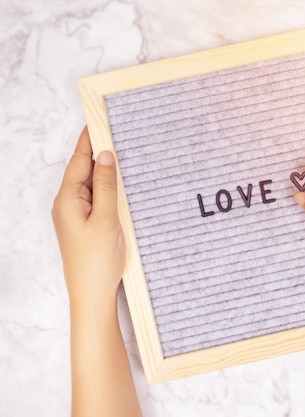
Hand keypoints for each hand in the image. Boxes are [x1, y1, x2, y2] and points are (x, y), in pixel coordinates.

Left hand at [52, 127, 124, 308]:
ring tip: (121, 154)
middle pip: (83, 170)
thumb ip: (105, 185)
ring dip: (104, 170)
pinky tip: (119, 185)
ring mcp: (76, 215)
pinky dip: (106, 188)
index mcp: (67, 199)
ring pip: (90, 184)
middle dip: (97, 151)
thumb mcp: (105, 217)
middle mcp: (67, 204)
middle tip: (115, 132)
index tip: (98, 120)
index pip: (79, 160)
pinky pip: (95, 198)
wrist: (92, 294)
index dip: (89, 139)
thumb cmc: (97, 260)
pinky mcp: (86, 225)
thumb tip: (105, 156)